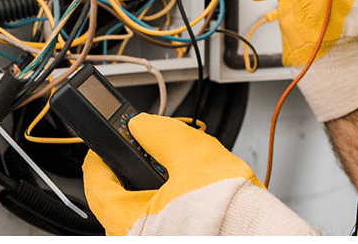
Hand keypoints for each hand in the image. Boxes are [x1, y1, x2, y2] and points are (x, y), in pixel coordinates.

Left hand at [82, 113, 262, 234]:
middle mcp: (137, 239)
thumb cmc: (229, 208)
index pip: (97, 184)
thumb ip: (160, 134)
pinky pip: (162, 222)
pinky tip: (190, 191)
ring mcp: (157, 241)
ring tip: (176, 169)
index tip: (107, 141)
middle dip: (132, 169)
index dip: (101, 155)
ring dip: (153, 186)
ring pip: (142, 211)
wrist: (260, 232)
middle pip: (119, 198)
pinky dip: (170, 203)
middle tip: (145, 150)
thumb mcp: (192, 154)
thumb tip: (142, 125)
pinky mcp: (178, 240)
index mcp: (129, 223)